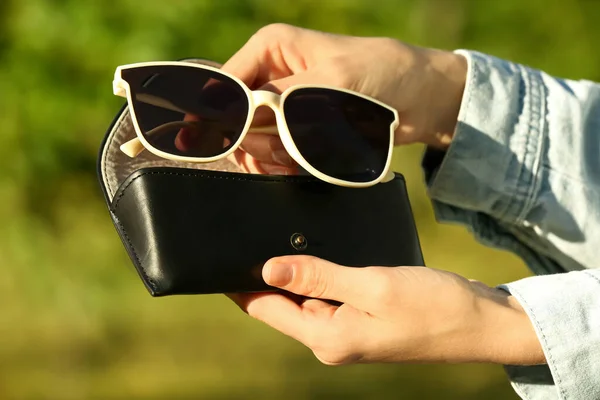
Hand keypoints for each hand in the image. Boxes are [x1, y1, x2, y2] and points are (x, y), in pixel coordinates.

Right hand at [220, 23, 467, 173]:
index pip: (226, 87)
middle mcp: (269, 78)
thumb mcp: (332, 81)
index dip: (223, 118)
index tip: (233, 144)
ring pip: (254, 144)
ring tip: (305, 155)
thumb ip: (282, 101)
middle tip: (288, 149)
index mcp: (269, 50)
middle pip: (237, 122)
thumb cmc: (380, 73)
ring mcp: (281, 110)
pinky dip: (285, 167)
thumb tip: (240, 119)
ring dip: (274, 157)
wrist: (417, 99)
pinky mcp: (295, 134)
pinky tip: (305, 165)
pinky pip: (274, 158)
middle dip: (258, 141)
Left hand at [228, 256, 544, 365]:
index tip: (219, 257)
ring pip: (309, 295)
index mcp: (328, 338)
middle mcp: (333, 338)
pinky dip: (325, 272)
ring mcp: (350, 329)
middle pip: (284, 303)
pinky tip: (327, 250)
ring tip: (290, 232)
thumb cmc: (435, 306)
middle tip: (260, 226)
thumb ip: (319, 277)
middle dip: (271, 270)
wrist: (483, 322)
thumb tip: (268, 270)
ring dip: (300, 268)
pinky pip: (333, 293)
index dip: (239, 285)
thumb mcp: (372, 285)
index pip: (266, 310)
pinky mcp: (366, 316)